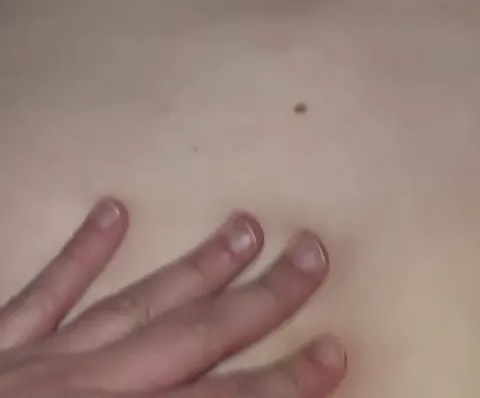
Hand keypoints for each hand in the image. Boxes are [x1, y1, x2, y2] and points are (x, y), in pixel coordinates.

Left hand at [0, 200, 345, 397]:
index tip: (336, 352)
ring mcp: (32, 364)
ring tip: (242, 224)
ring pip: (127, 304)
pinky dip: (77, 255)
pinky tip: (110, 210)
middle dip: (256, 302)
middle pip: (185, 340)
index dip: (280, 387)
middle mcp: (80, 394)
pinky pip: (38, 295)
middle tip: (312, 253)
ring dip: (188, 267)